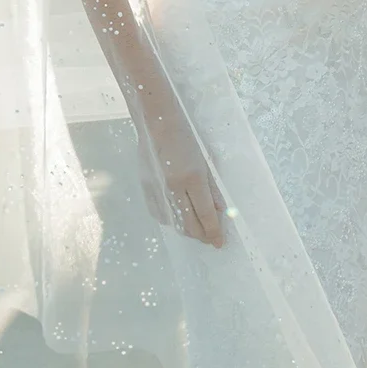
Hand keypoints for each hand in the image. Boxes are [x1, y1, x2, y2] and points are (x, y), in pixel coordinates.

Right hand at [138, 118, 226, 248]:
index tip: (219, 243)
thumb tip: (219, 212)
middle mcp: (174, 188)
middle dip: (202, 235)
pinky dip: (172, 221)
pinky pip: (160, 215)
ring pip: (175, 222)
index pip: (205, 214)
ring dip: (188, 230)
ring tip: (198, 229)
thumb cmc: (187, 138)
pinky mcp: (147, 189)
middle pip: (189, 224)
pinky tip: (180, 218)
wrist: (157, 124)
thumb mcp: (205, 163)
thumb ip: (212, 190)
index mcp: (192, 178)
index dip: (214, 231)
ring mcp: (158, 190)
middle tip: (210, 239)